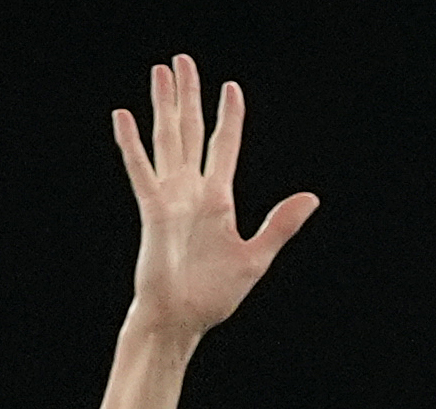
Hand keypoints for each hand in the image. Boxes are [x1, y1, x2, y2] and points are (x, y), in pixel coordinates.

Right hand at [112, 56, 317, 337]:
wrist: (181, 320)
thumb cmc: (212, 297)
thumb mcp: (255, 257)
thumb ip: (280, 225)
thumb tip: (312, 197)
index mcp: (217, 201)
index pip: (223, 146)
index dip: (228, 117)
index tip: (231, 89)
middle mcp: (191, 193)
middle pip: (189, 131)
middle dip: (188, 95)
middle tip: (182, 61)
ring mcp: (169, 199)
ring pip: (167, 139)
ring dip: (164, 104)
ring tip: (160, 71)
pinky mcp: (152, 211)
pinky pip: (141, 170)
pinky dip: (132, 144)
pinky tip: (124, 116)